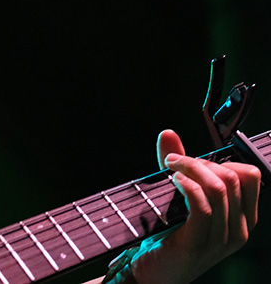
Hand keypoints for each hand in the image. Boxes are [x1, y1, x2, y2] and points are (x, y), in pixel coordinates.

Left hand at [123, 129, 259, 283]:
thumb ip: (178, 166)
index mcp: (242, 218)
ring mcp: (221, 240)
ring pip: (219, 189)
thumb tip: (168, 133)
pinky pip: (202, 206)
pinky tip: (172, 180)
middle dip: (201, 161)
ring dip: (190, 168)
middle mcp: (238, 230)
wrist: (150, 272)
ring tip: (169, 167)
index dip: (221, 160)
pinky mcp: (198, 244)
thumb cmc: (166, 235)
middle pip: (233, 178)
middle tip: (173, 161)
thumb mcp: (178, 197)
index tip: (193, 160)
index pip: (251, 176)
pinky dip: (187, 185)